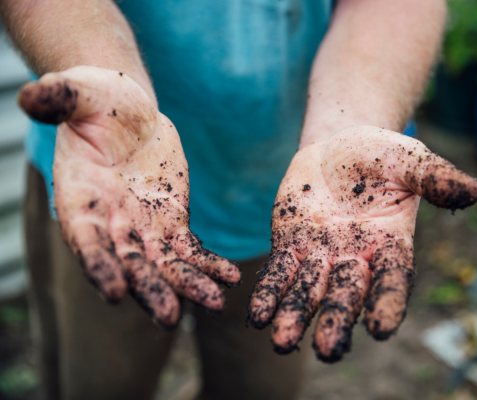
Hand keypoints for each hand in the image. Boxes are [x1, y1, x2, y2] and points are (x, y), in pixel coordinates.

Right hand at [19, 66, 240, 327]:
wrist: (127, 111)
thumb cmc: (96, 101)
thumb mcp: (79, 92)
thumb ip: (59, 98)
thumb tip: (33, 96)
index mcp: (80, 199)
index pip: (85, 240)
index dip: (98, 265)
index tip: (114, 292)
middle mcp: (109, 222)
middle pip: (129, 263)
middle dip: (149, 289)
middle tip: (170, 317)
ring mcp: (141, 225)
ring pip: (164, 264)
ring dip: (188, 285)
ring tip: (216, 303)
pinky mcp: (171, 221)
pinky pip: (190, 249)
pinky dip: (208, 264)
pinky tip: (230, 277)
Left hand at [249, 126, 476, 361]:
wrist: (338, 145)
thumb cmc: (380, 154)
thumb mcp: (409, 160)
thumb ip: (435, 177)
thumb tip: (476, 190)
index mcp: (391, 244)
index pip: (393, 280)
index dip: (388, 302)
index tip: (380, 328)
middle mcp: (357, 258)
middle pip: (347, 294)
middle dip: (337, 320)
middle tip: (327, 350)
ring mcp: (322, 256)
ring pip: (309, 291)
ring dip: (295, 315)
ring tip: (281, 340)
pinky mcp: (291, 246)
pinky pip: (280, 273)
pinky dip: (269, 293)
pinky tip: (256, 315)